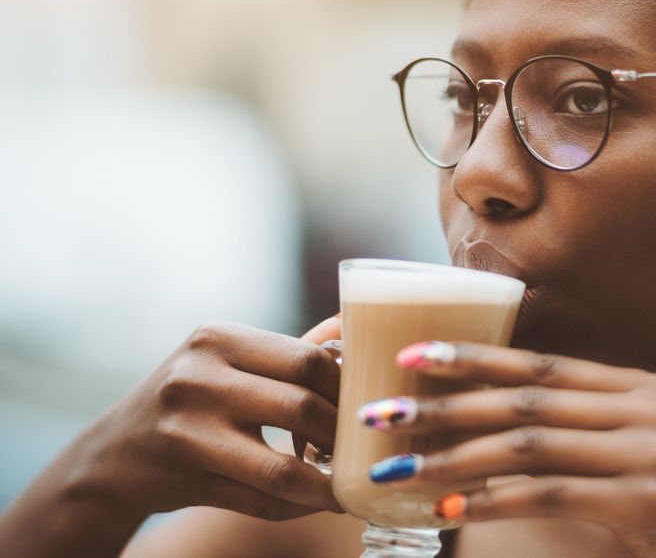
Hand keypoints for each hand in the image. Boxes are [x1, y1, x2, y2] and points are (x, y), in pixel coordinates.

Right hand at [71, 318, 344, 521]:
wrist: (116, 454)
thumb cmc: (192, 401)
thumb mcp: (229, 360)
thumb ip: (290, 350)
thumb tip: (353, 326)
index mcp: (219, 338)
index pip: (309, 359)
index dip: (349, 389)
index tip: (365, 407)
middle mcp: (197, 376)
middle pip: (302, 407)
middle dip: (343, 436)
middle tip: (364, 448)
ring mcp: (186, 430)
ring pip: (282, 468)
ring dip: (328, 483)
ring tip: (351, 483)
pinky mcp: (184, 478)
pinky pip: (261, 499)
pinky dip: (300, 504)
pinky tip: (320, 499)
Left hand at [358, 341, 655, 556]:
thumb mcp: (638, 458)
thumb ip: (583, 432)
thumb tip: (489, 420)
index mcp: (646, 388)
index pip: (544, 365)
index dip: (474, 358)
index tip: (411, 356)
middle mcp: (652, 408)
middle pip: (527, 400)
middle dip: (445, 404)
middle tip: (380, 413)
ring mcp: (654, 451)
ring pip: (529, 445)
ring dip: (452, 458)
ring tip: (396, 471)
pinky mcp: (648, 499)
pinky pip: (548, 494)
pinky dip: (490, 502)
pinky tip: (446, 512)